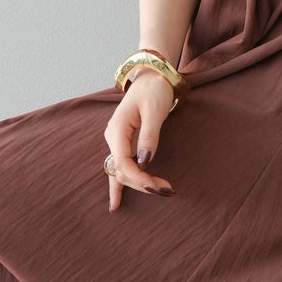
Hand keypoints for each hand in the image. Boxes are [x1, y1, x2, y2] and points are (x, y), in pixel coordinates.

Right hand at [104, 71, 176, 211]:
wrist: (152, 77)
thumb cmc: (154, 90)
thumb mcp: (154, 111)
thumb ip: (149, 136)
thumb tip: (145, 161)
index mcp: (117, 130)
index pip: (124, 164)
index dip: (140, 178)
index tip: (159, 187)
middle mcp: (112, 138)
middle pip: (122, 171)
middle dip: (143, 183)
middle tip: (168, 190)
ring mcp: (116, 141)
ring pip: (121, 172)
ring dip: (139, 184)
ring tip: (163, 191)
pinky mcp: (123, 143)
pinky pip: (120, 167)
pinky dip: (118, 186)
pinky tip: (115, 204)